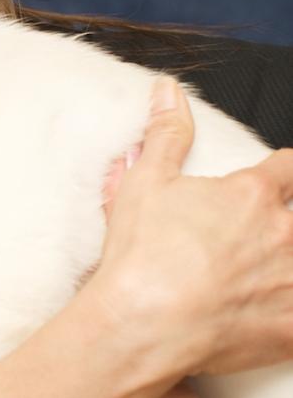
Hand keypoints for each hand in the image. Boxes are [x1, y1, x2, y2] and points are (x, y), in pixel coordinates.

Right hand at [89, 76, 292, 377]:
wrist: (142, 324)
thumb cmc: (142, 256)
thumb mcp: (145, 182)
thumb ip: (166, 133)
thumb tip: (169, 91)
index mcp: (250, 195)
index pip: (290, 166)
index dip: (286, 169)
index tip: (278, 178)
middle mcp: (282, 234)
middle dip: (288, 214)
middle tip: (269, 227)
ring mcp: (291, 282)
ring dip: (289, 256)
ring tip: (271, 263)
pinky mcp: (291, 327)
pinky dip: (288, 303)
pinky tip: (273, 303)